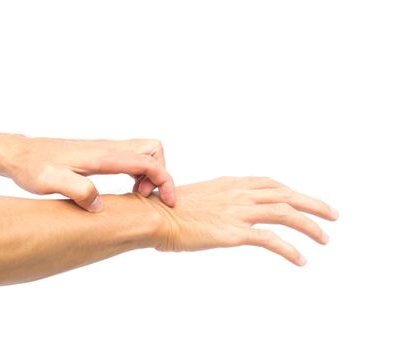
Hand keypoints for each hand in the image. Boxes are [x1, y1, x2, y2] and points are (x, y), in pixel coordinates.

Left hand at [0, 135, 175, 211]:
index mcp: (104, 156)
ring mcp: (104, 149)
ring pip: (142, 153)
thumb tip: (100, 206)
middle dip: (160, 173)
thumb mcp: (51, 182)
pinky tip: (124, 190)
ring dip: (149, 173)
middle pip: (153, 150)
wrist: (19, 154)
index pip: (148, 161)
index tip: (167, 202)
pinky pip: (130, 158)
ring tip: (136, 195)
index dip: (165, 180)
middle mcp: (108, 148)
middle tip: (145, 196)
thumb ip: (79, 191)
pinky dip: (137, 172)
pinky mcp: (99, 154)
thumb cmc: (33, 168)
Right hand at [145, 176, 338, 265]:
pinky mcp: (233, 232)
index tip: (302, 199)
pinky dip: (289, 249)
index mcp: (229, 183)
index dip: (290, 191)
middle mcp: (238, 193)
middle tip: (332, 214)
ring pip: (285, 213)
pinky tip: (300, 259)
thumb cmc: (167, 208)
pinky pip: (270, 239)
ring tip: (324, 238)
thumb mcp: (196, 197)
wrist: (154, 215)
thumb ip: (214, 200)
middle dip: (312, 203)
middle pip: (286, 194)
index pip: (269, 183)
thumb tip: (218, 209)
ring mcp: (237, 211)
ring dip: (310, 225)